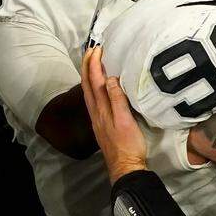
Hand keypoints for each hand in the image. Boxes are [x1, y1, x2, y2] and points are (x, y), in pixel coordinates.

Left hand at [81, 46, 147, 183]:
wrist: (125, 167)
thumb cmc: (128, 145)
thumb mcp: (125, 121)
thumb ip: (116, 100)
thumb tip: (110, 79)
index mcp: (101, 109)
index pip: (94, 81)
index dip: (94, 64)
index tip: (97, 48)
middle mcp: (96, 111)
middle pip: (88, 84)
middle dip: (88, 66)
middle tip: (92, 50)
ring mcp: (98, 118)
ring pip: (89, 92)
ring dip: (90, 75)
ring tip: (93, 63)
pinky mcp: (103, 123)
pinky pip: (95, 99)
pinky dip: (95, 87)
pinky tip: (100, 87)